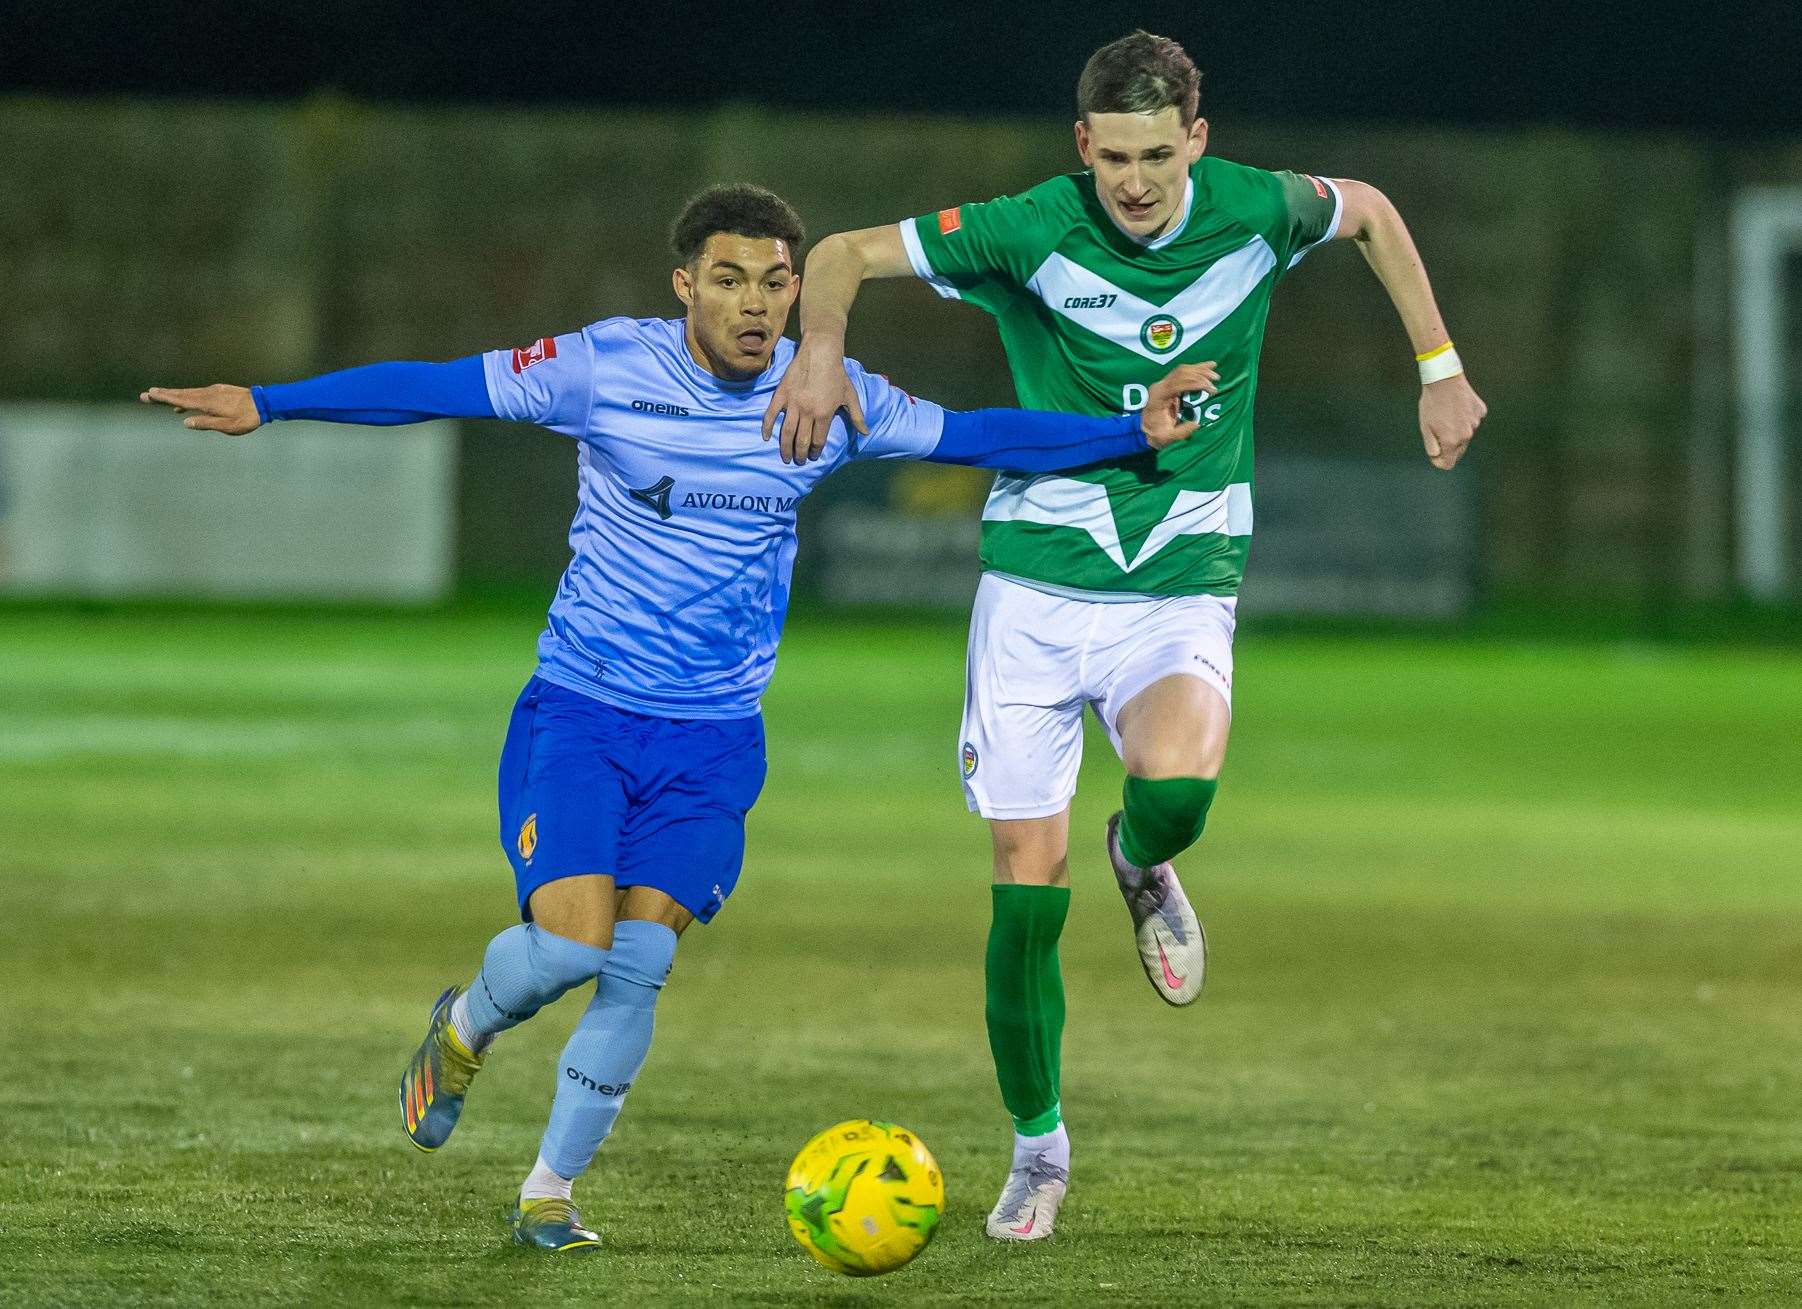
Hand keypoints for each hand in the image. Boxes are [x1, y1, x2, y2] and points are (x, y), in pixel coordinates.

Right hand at [139, 384, 260, 435]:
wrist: (265, 403)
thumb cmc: (247, 418)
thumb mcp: (227, 427)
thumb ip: (206, 424)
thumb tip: (185, 422)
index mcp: (206, 403)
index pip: (180, 400)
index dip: (164, 398)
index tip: (149, 395)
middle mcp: (207, 394)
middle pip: (181, 394)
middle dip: (163, 395)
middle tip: (145, 394)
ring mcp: (213, 391)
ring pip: (189, 392)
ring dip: (174, 395)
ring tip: (160, 396)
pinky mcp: (220, 390)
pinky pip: (199, 393)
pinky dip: (188, 397)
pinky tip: (185, 404)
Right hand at [762, 338, 866, 464]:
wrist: (820, 352)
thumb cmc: (837, 374)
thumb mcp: (850, 395)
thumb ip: (857, 416)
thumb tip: (865, 433)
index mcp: (824, 413)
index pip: (818, 440)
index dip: (816, 452)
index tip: (814, 457)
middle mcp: (807, 411)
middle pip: (801, 441)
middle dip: (800, 455)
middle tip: (799, 461)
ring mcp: (792, 403)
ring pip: (786, 432)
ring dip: (785, 448)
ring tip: (786, 457)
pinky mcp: (781, 394)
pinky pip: (770, 414)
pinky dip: (767, 427)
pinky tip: (766, 438)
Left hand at [1139, 361, 1220, 449]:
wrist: (1143, 431)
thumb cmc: (1155, 435)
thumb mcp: (1167, 438)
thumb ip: (1181, 432)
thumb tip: (1196, 423)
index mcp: (1158, 397)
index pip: (1178, 383)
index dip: (1196, 383)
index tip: (1211, 389)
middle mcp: (1160, 386)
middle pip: (1181, 373)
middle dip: (1200, 374)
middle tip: (1216, 380)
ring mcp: (1163, 384)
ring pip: (1183, 370)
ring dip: (1200, 370)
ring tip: (1215, 374)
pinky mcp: (1168, 385)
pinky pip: (1182, 373)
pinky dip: (1196, 370)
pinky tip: (1208, 367)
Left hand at [1419, 373, 1484, 469]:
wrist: (1444, 379)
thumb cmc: (1432, 404)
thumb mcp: (1425, 428)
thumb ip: (1432, 447)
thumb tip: (1437, 458)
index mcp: (1452, 441)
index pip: (1448, 463)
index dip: (1439, 462)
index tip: (1434, 454)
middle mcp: (1467, 434)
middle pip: (1458, 450)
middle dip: (1448, 446)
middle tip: (1437, 431)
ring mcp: (1476, 422)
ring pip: (1466, 434)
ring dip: (1457, 430)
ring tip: (1446, 415)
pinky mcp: (1480, 411)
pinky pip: (1472, 420)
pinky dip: (1465, 417)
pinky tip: (1457, 407)